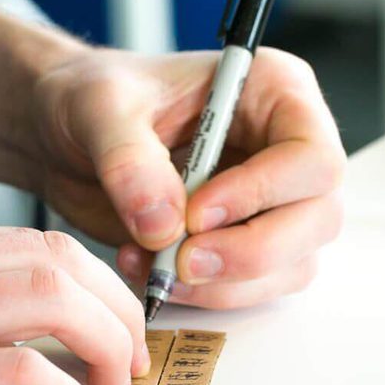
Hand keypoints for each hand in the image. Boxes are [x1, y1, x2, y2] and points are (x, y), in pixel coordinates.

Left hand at [33, 47, 345, 308]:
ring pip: (291, 264)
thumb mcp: (99, 109)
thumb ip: (129, 160)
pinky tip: (150, 269)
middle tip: (183, 261)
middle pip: (317, 218)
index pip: (312, 156)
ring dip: (225, 283)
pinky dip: (204, 293)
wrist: (66, 137)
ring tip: (153, 265)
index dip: (263, 193)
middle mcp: (286, 148)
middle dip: (252, 252)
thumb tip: (164, 224)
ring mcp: (272, 202)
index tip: (197, 213)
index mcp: (275, 91)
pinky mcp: (244, 244)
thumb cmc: (95, 97)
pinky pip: (253, 288)